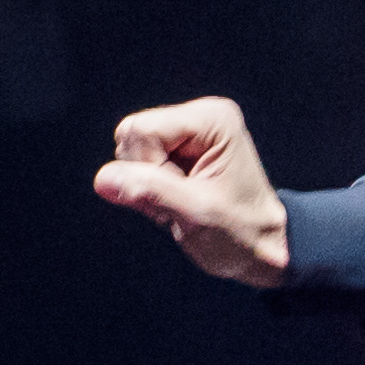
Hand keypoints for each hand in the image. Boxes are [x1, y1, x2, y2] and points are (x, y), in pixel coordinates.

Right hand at [94, 94, 295, 284]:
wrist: (260, 248)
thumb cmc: (242, 233)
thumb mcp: (196, 215)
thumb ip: (150, 192)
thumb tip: (104, 179)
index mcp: (212, 119)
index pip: (141, 131)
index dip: (148, 169)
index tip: (182, 193)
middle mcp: (199, 116)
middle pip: (131, 135)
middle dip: (147, 175)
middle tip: (182, 200)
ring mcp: (187, 131)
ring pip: (129, 150)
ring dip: (149, 184)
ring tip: (182, 201)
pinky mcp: (176, 148)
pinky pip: (136, 163)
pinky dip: (151, 187)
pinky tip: (177, 199)